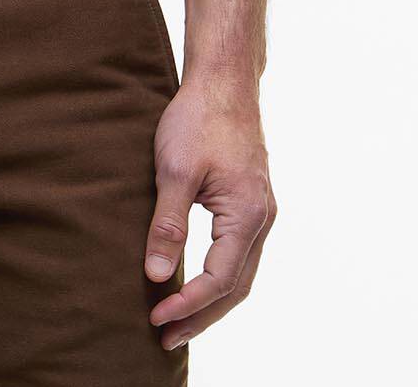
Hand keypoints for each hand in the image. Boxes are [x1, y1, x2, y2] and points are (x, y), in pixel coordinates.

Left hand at [143, 73, 277, 351]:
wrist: (224, 80)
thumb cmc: (198, 119)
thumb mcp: (174, 170)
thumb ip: (168, 224)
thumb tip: (156, 275)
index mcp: (247, 215)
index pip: (219, 279)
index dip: (187, 304)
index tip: (156, 318)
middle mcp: (262, 219)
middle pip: (235, 287)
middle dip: (201, 315)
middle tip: (166, 337)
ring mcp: (261, 211)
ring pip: (240, 273)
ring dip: (210, 300)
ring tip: (177, 320)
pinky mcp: (251, 201)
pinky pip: (239, 253)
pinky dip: (219, 277)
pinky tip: (197, 281)